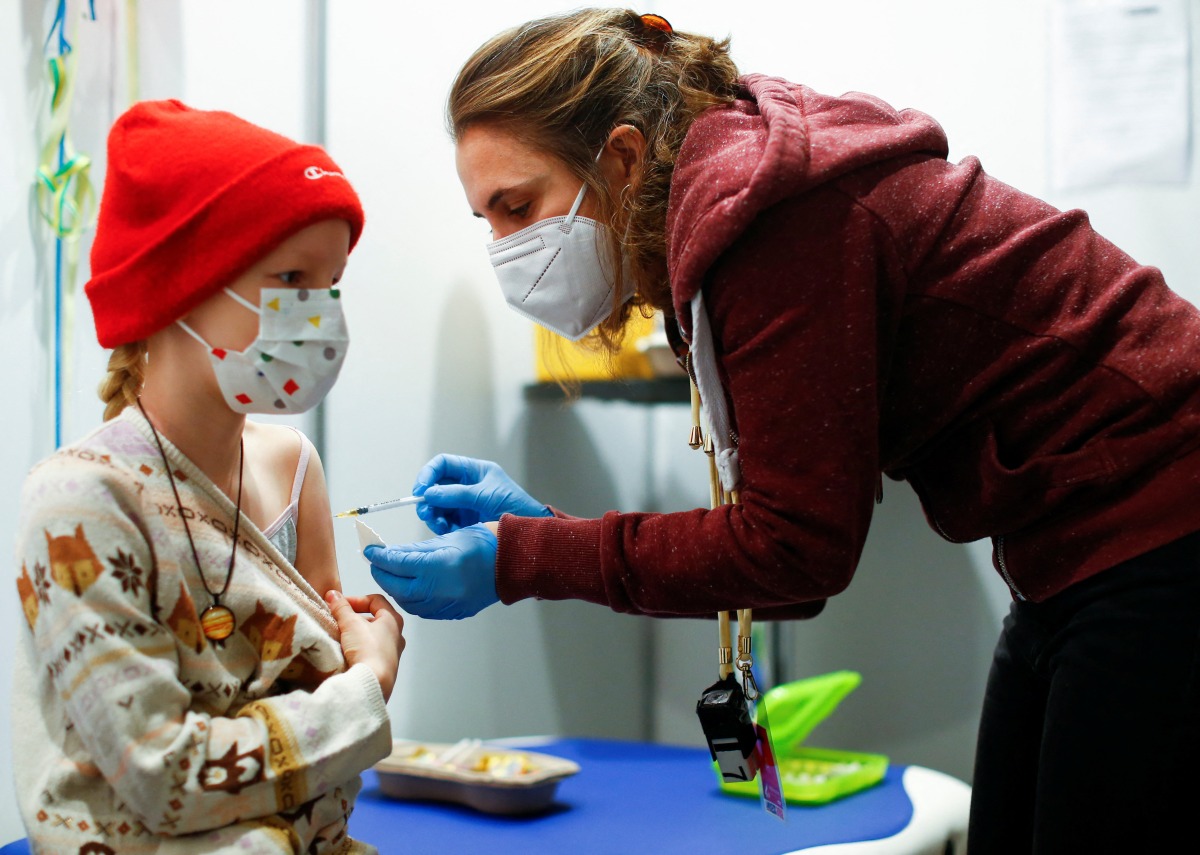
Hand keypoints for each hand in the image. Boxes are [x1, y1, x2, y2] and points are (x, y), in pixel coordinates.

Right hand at [325, 590, 404, 701]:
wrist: (373, 682)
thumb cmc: (366, 648)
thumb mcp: (350, 624)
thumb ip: (341, 607)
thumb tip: (333, 594)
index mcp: (393, 620)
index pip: (376, 600)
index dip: (356, 599)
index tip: (340, 605)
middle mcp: (397, 635)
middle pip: (374, 619)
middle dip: (354, 618)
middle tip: (338, 621)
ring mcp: (392, 653)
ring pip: (371, 637)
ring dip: (355, 634)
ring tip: (340, 636)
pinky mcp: (384, 668)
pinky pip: (370, 652)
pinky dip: (358, 648)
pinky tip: (346, 653)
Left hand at [365, 523, 498, 619]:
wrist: (512, 562)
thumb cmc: (485, 544)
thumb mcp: (446, 539)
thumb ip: (416, 550)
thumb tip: (392, 553)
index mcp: (435, 567)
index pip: (395, 563)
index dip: (379, 556)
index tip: (371, 550)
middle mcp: (438, 590)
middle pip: (396, 586)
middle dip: (382, 574)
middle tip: (377, 563)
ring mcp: (446, 604)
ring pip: (407, 602)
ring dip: (396, 589)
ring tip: (392, 575)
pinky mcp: (453, 612)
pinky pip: (423, 610)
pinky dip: (413, 599)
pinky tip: (412, 588)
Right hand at [413, 454, 550, 534]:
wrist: (529, 532)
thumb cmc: (514, 506)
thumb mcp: (485, 496)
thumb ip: (456, 494)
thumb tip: (428, 494)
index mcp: (474, 471)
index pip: (443, 465)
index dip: (428, 474)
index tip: (421, 490)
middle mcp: (466, 486)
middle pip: (436, 486)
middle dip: (427, 499)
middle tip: (425, 512)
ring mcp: (464, 504)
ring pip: (437, 506)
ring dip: (432, 515)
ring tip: (437, 525)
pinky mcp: (464, 523)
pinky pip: (444, 522)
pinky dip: (440, 526)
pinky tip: (445, 531)